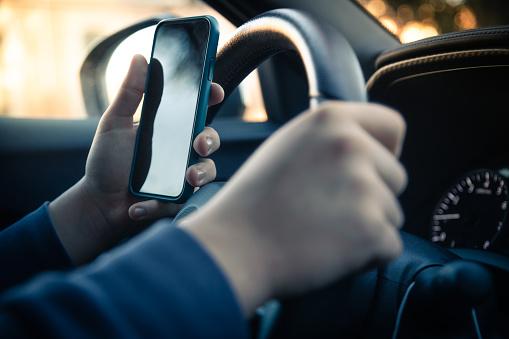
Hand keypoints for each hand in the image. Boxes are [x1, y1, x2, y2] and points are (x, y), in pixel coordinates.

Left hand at [49, 54, 223, 264]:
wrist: (98, 203)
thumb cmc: (106, 162)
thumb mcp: (114, 124)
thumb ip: (129, 93)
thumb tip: (141, 57)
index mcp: (167, 129)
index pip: (195, 110)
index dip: (209, 97)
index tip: (213, 91)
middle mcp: (179, 151)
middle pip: (209, 139)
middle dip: (210, 140)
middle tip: (199, 145)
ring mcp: (181, 175)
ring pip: (207, 171)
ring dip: (201, 174)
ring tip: (187, 180)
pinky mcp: (177, 199)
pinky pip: (183, 200)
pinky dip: (160, 204)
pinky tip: (136, 206)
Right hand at [182, 101, 406, 314]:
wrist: (234, 247)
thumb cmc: (255, 201)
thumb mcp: (289, 146)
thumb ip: (332, 138)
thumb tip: (369, 147)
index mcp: (330, 119)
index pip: (392, 125)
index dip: (385, 150)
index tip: (370, 169)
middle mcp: (352, 146)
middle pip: (396, 175)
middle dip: (372, 196)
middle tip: (328, 209)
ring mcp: (364, 188)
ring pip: (392, 213)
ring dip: (367, 226)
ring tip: (322, 229)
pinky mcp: (371, 230)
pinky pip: (389, 245)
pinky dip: (367, 255)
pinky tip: (329, 249)